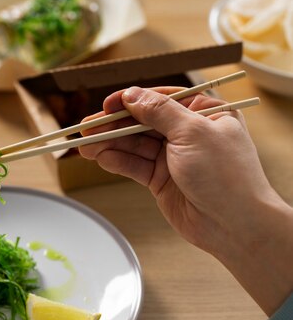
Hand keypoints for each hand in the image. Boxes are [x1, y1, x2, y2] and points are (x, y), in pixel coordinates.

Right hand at [79, 86, 292, 314]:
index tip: (107, 105)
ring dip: (109, 144)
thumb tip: (131, 95)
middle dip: (113, 125)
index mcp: (204, 112)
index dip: (131, 100)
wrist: (234, 224)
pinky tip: (101, 158)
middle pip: (142, 123)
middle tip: (85, 128)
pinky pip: (135, 165)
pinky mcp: (161, 180)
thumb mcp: (192, 133)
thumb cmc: (225, 174)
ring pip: (134, 145)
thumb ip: (158, 113)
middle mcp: (188, 132)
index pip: (160, 100)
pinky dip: (117, 161)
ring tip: (84, 146)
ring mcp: (173, 157)